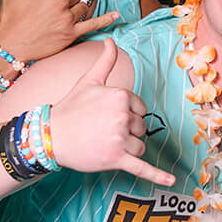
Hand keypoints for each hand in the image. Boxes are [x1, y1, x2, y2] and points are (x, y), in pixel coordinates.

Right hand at [0, 0, 120, 62]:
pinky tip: (117, 15)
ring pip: (82, 7)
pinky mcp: (71, 33)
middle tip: (53, 8)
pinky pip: (93, 23)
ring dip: (75, 10)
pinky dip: (106, 19)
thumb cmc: (10, 16)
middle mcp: (59, 1)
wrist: (11, 45)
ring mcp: (66, 18)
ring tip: (59, 17)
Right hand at [46, 41, 175, 185]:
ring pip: (140, 146)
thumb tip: (111, 40)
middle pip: (141, 128)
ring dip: (127, 149)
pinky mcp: (116, 159)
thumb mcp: (88, 81)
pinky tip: (171, 182)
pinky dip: (158, 176)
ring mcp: (120, 139)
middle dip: (127, 132)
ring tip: (104, 144)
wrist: (50, 135)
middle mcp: (122, 116)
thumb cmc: (70, 108)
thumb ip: (105, 61)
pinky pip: (142, 168)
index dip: (127, 115)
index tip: (107, 117)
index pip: (141, 109)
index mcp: (120, 96)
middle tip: (102, 131)